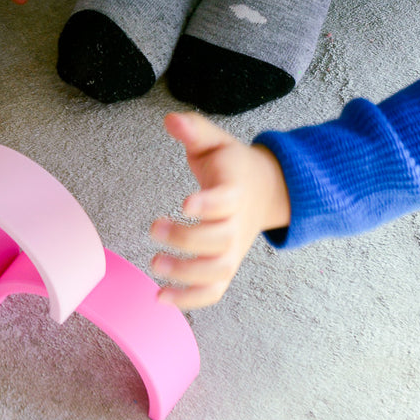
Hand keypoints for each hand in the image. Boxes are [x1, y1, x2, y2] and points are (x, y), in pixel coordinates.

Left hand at [149, 112, 291, 309]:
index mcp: (235, 190)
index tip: (186, 204)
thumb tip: (170, 120)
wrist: (266, 190)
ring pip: (218, 271)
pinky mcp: (225, 265)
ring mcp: (233, 249)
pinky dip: (191, 299)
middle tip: (154, 229)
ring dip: (187, 274)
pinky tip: (161, 298)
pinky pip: (214, 290)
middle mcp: (237, 224)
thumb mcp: (216, 141)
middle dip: (187, 240)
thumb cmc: (232, 166)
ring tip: (156, 264)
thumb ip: (194, 130)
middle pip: (221, 240)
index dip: (209, 204)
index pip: (227, 200)